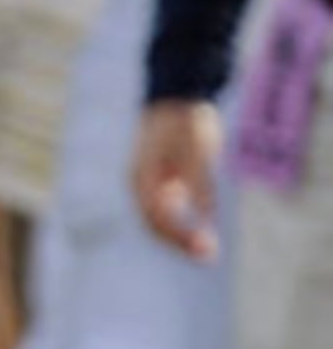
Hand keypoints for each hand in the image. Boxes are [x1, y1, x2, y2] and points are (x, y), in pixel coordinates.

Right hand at [134, 99, 223, 260]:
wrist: (178, 93)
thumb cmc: (186, 121)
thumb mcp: (197, 153)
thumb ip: (198, 185)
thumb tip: (203, 219)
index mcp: (142, 178)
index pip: (156, 219)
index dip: (180, 237)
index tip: (205, 248)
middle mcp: (141, 183)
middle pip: (155, 222)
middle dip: (180, 241)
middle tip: (207, 255)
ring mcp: (151, 179)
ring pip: (161, 216)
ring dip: (180, 233)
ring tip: (205, 247)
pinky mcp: (163, 175)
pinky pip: (169, 205)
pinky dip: (182, 218)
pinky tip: (203, 223)